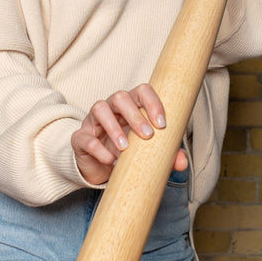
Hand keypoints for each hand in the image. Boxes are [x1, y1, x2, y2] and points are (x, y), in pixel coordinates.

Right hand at [71, 83, 187, 184]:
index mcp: (132, 105)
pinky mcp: (80, 138)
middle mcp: (112, 108)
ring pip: (100, 108)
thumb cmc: (128, 152)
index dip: (153, 103)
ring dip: (113, 127)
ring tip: (124, 148)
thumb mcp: (148, 153)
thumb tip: (181, 162)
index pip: (142, 91)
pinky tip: (110, 160)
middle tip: (147, 136)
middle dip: (135, 116)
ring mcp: (93, 121)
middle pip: (120, 97)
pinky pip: (85, 137)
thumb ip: (166, 155)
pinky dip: (98, 148)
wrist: (100, 169)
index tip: (163, 125)